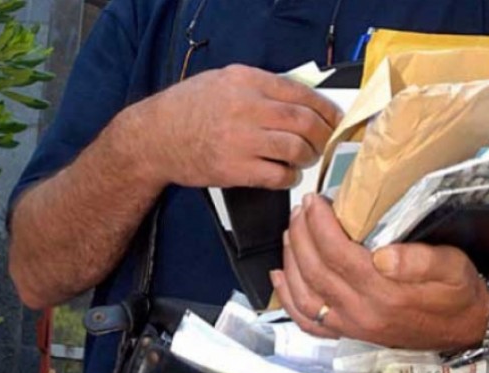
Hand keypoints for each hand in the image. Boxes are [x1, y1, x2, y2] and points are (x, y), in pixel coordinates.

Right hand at [130, 64, 341, 188]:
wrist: (153, 137)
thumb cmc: (187, 107)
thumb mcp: (222, 80)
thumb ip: (259, 86)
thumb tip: (300, 99)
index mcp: (246, 81)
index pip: (300, 93)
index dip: (325, 109)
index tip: (334, 118)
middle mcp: (245, 107)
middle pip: (303, 122)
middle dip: (323, 135)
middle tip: (326, 142)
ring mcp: (240, 140)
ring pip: (295, 149)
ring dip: (308, 157)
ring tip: (305, 159)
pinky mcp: (234, 169)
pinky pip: (277, 175)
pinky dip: (290, 177)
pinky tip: (288, 175)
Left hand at [271, 194, 488, 350]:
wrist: (467, 325)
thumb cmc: (459, 291)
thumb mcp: (452, 266)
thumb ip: (419, 260)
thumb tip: (382, 255)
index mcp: (384, 294)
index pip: (337, 254)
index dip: (319, 225)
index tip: (314, 201)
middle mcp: (361, 313)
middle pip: (314, 270)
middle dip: (301, 234)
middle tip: (300, 209)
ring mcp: (352, 326)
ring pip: (304, 295)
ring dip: (290, 260)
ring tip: (291, 231)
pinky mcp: (349, 333)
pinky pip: (308, 321)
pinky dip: (288, 299)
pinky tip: (280, 277)